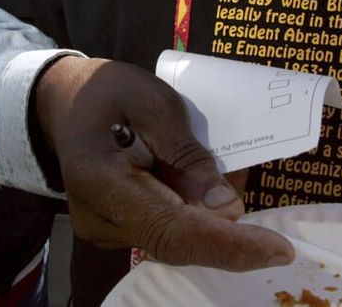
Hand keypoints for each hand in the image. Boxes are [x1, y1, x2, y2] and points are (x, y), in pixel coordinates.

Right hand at [35, 56, 293, 270]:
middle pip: (176, 242)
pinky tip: (204, 182)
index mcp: (100, 181)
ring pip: (174, 238)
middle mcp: (99, 220)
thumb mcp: (151, 102)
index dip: (226, 245)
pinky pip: (166, 230)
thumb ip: (186, 154)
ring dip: (211, 214)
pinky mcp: (117, 229)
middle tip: (248, 183)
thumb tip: (227, 207)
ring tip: (225, 171)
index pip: (170, 230)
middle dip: (227, 226)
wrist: (64, 101)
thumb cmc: (107, 91)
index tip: (277, 250)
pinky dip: (195, 210)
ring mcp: (105, 230)